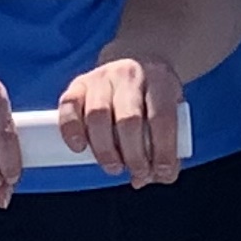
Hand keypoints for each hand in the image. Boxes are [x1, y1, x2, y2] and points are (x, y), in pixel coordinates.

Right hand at [58, 53, 184, 185]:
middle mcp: (130, 74)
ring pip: (98, 114)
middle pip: (129, 119)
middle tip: (137, 173)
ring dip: (105, 150)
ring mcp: (102, 76)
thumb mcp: (172, 112)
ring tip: (113, 167)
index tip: (163, 172)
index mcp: (160, 80)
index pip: (162, 117)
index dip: (163, 150)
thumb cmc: (154, 98)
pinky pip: (69, 105)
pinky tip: (79, 148)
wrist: (137, 59)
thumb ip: (165, 149)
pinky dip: (71, 129)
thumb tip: (142, 180)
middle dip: (133, 155)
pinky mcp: (79, 83)